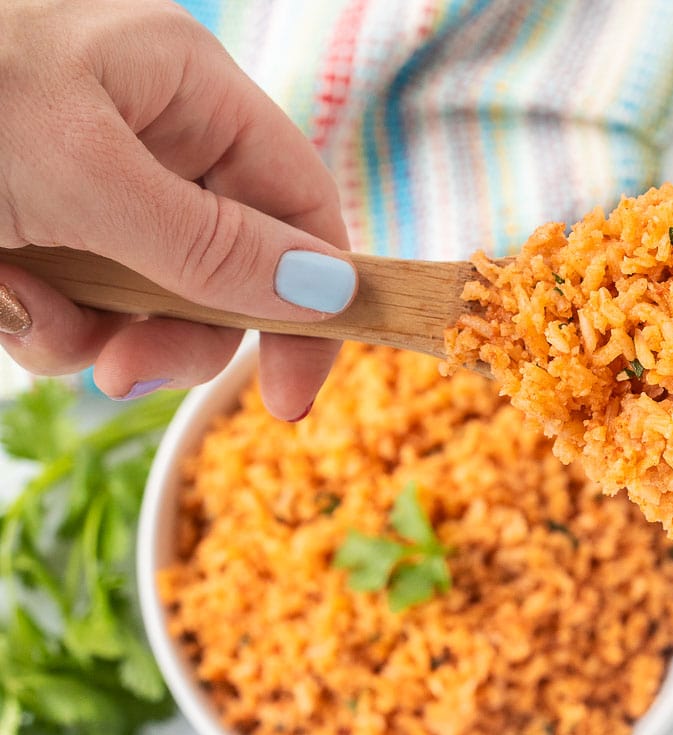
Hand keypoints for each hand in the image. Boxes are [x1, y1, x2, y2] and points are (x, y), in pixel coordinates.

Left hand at [0, 0, 356, 419]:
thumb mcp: (82, 173)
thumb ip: (212, 242)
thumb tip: (328, 293)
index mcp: (184, 88)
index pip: (297, 204)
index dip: (314, 300)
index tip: (291, 395)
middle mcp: (148, 132)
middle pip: (224, 264)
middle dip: (177, 329)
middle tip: (127, 373)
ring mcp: (86, 178)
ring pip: (144, 295)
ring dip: (92, 329)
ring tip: (23, 311)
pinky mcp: (32, 220)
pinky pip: (72, 296)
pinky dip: (36, 316)